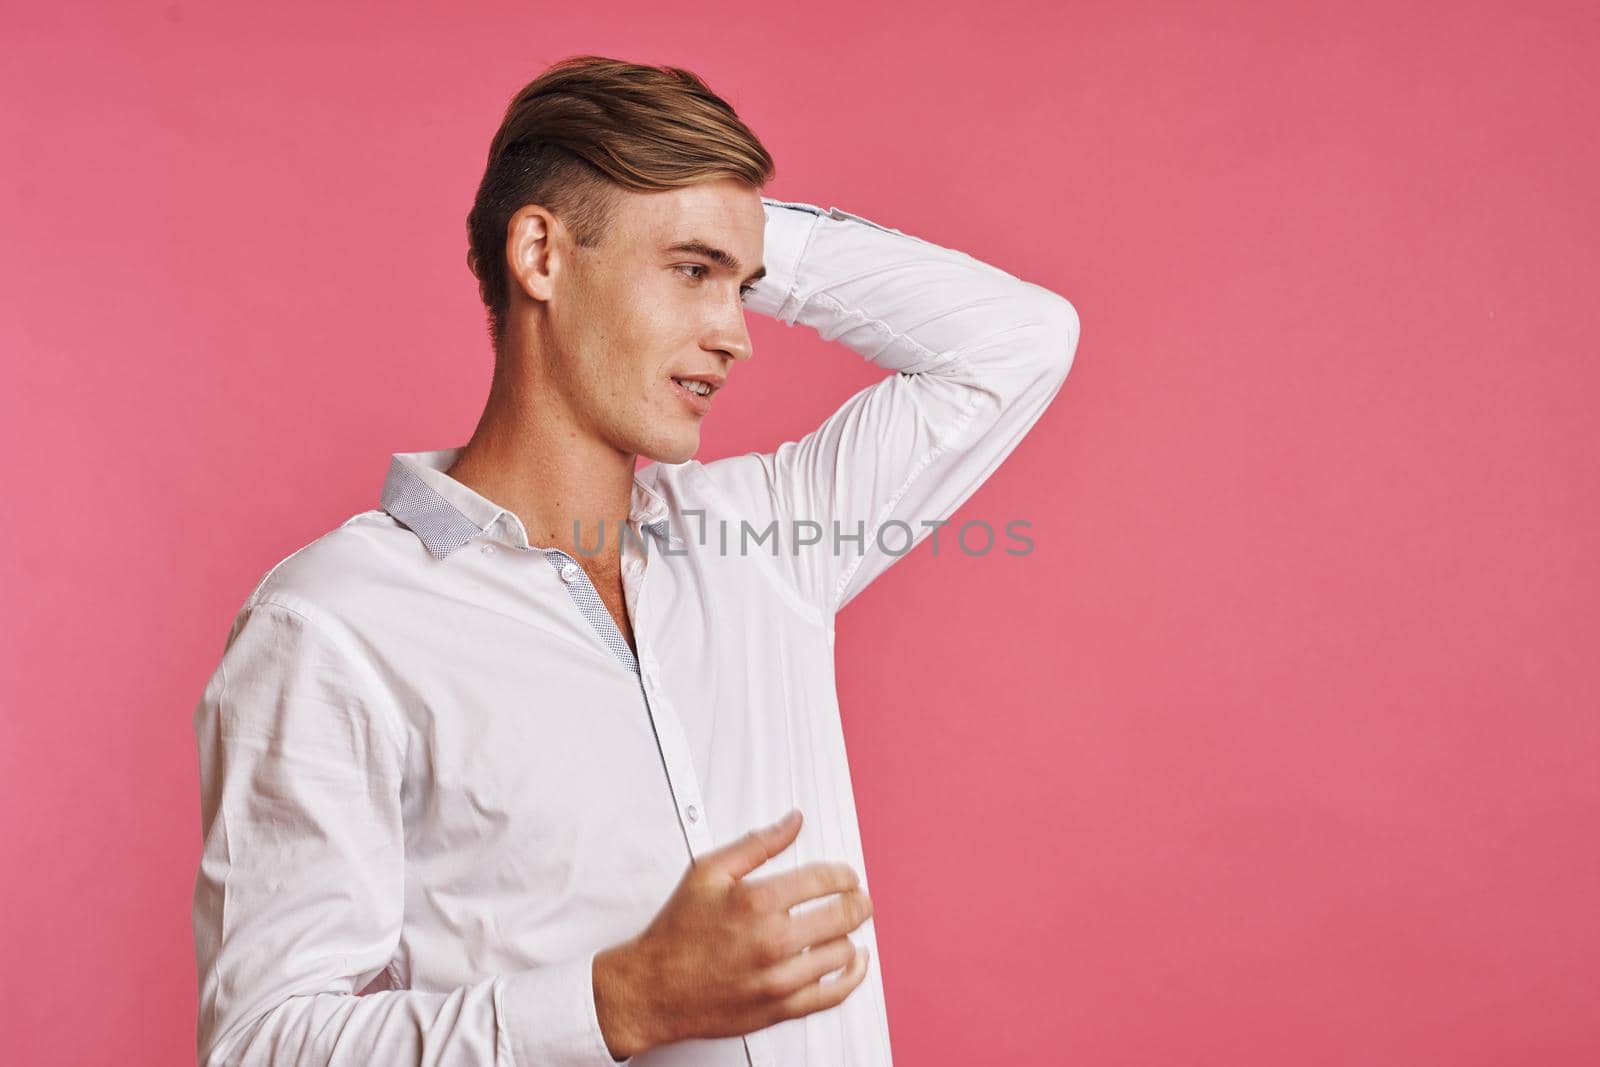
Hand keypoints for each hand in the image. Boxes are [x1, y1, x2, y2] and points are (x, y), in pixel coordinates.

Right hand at [593, 809, 873, 1057]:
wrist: (653, 988)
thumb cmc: (676, 934)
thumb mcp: (708, 872)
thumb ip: (757, 844)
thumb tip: (792, 823)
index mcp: (756, 902)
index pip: (824, 879)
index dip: (844, 874)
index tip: (846, 876)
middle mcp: (771, 941)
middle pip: (843, 915)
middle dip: (857, 901)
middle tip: (857, 897)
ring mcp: (778, 978)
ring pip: (842, 952)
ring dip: (850, 935)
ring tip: (843, 927)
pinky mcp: (779, 1008)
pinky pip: (833, 995)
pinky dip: (852, 976)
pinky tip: (853, 963)